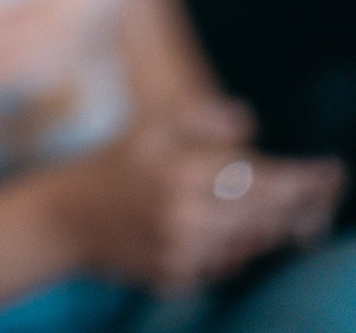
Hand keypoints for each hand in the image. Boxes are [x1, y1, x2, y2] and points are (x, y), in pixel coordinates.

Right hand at [45, 105, 343, 297]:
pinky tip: (238, 230)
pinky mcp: (177, 278)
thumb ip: (198, 119)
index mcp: (180, 176)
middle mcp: (185, 219)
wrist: (66, 218)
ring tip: (290, 209)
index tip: (330, 171)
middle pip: (264, 218)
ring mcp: (181, 254)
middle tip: (321, 191)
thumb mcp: (147, 128)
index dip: (301, 178)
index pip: (259, 180)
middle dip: (299, 205)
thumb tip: (248, 117)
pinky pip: (224, 265)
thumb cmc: (110, 163)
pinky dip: (238, 248)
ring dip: (273, 227)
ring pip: (250, 245)